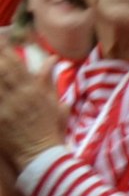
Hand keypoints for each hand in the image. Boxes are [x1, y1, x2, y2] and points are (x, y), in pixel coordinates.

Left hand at [0, 50, 66, 166]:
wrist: (43, 156)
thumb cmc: (51, 130)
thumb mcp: (57, 103)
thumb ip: (50, 81)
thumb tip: (52, 59)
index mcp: (34, 90)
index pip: (16, 64)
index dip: (5, 50)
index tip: (0, 39)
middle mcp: (18, 96)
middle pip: (2, 70)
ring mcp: (5, 108)